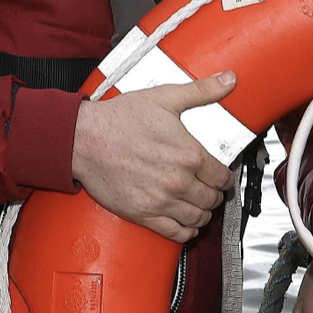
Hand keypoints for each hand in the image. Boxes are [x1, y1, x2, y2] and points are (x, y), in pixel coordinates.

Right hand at [70, 71, 238, 241]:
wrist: (84, 139)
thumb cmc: (120, 119)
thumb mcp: (165, 97)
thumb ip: (201, 91)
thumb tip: (228, 79)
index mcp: (189, 154)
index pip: (223, 177)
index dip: (226, 178)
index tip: (223, 178)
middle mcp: (179, 181)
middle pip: (212, 199)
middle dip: (215, 195)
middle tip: (211, 191)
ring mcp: (161, 201)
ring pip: (197, 218)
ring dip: (204, 214)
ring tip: (201, 207)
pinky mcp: (143, 215)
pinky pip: (176, 233)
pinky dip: (187, 232)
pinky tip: (188, 226)